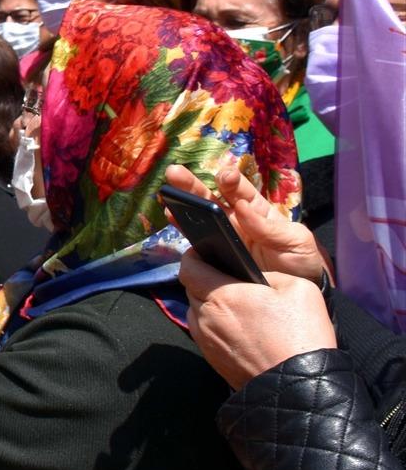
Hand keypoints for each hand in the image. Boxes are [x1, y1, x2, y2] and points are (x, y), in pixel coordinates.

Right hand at [163, 165, 326, 282]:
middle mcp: (235, 221)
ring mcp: (222, 238)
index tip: (224, 176)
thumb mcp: (297, 242)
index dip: (231, 182)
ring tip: (167, 194)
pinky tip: (171, 217)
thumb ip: (273, 228)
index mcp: (257, 211)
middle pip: (211, 198)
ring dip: (183, 204)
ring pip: (199, 216)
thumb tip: (242, 208)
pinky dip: (182, 228)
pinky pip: (196, 241)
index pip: (241, 191)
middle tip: (175, 173)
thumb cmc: (302, 264)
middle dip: (194, 185)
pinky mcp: (213, 257)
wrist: (297, 297)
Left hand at [180, 253, 335, 388]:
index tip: (206, 251)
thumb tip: (252, 277)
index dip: (194, 255)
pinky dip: (215, 325)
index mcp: (221, 294)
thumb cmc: (301, 335)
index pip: (188, 266)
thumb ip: (266, 274)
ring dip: (209, 304)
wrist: (300, 389)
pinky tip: (239, 328)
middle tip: (228, 278)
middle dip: (204, 279)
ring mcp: (206, 340)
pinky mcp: (211, 359)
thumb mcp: (297, 287)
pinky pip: (205, 333)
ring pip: (196, 311)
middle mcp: (205, 316)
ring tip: (237, 305)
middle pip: (191, 288)